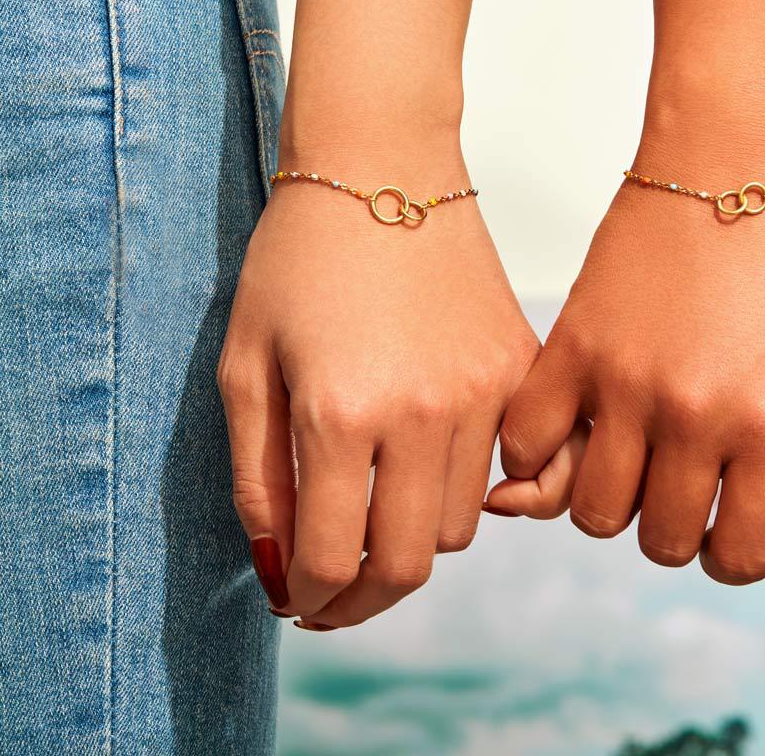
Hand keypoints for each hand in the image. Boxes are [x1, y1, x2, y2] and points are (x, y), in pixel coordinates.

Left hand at [218, 148, 538, 626]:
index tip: (295, 599)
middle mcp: (424, 413)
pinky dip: (464, 486)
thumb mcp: (246, 365)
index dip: (307, 598)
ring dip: (411, 538)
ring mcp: (485, 390)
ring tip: (373, 509)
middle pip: (408, 565)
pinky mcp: (518, 367)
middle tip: (332, 594)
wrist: (383, 166)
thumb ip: (256, 478)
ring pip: (458, 525)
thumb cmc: (298, 258)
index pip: (331, 560)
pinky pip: (506, 466)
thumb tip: (281, 568)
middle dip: (361, 599)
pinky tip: (425, 462)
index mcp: (341, 413)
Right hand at [486, 167, 764, 583]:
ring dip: (617, 501)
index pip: (743, 558)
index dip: (738, 553)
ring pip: (596, 513)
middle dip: (680, 529)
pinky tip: (573, 434)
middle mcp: (694, 416)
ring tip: (634, 456)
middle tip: (685, 481)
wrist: (733, 161)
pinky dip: (540, 460)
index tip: (732, 522)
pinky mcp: (572, 345)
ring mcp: (624, 382)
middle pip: (663, 544)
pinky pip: (529, 445)